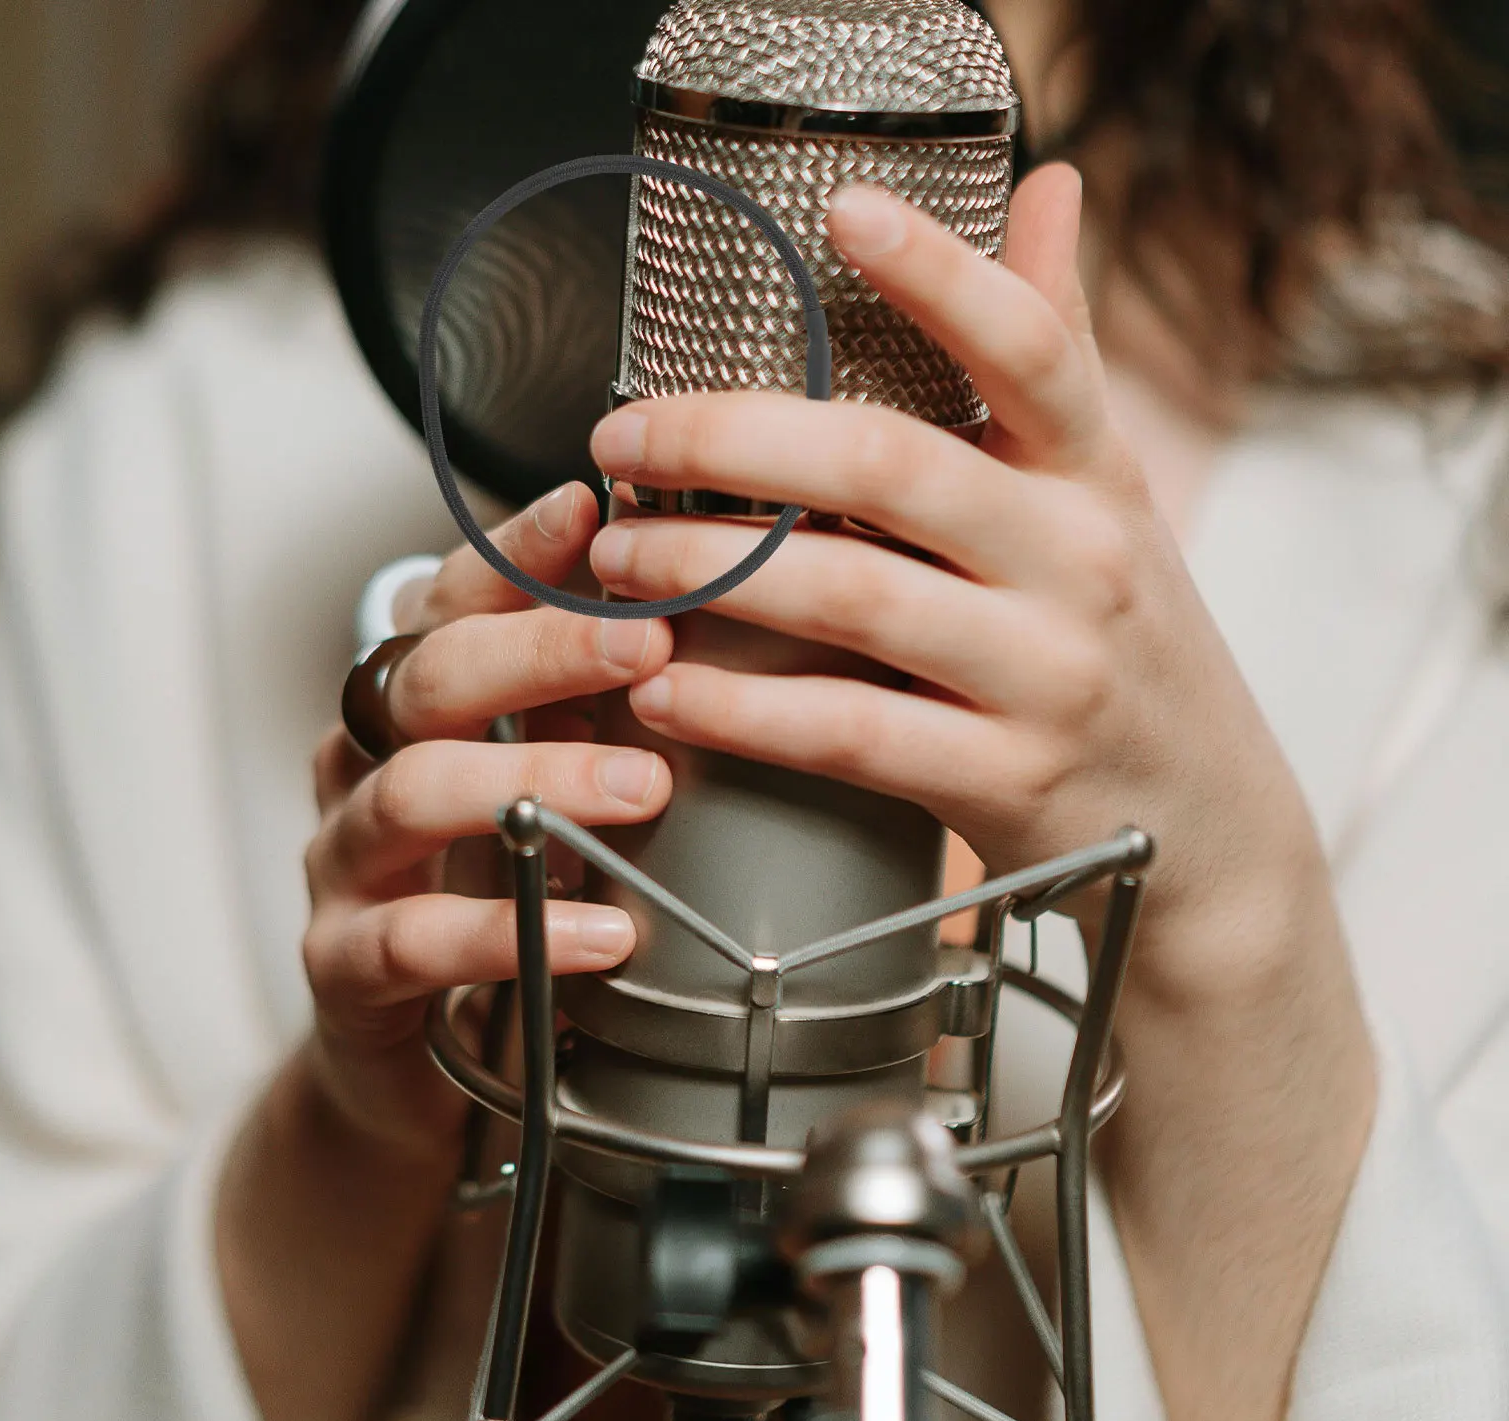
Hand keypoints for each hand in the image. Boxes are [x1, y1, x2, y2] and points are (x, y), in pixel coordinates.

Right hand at [299, 485, 673, 1161]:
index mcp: (420, 701)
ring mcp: (348, 860)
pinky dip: (512, 933)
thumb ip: (598, 707)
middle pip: (430, 674)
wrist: (422, 1059)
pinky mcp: (343, 964)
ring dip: (534, 780)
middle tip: (649, 644)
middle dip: (539, 649)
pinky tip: (603, 935)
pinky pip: (413, 940)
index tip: (596, 512)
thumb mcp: (551, 780)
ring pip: (416, 793)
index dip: (518, 554)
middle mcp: (367, 760)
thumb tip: (714, 615)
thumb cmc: (501, 892)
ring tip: (644, 790)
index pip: (454, 597)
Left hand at [587, 165, 1318, 988]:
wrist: (1209, 826)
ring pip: (850, 596)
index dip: (939, 273)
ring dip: (711, 570)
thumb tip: (1048, 187)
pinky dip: (744, 711)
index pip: (1030, 346)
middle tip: (621, 437)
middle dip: (731, 440)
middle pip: (889, 464)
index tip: (840, 209)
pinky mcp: (1007, 778)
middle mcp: (1078, 561)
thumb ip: (1060, 355)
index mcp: (1095, 477)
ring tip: (617, 560)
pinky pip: (850, 733)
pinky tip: (666, 693)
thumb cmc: (1128, 646)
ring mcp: (1046, 674)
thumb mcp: (1111, 498)